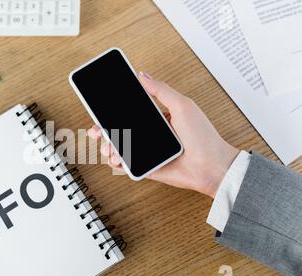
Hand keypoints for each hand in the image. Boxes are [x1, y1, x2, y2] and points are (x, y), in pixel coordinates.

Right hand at [88, 72, 239, 197]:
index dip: (113, 111)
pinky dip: (117, 162)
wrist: (211, 166)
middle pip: (121, 130)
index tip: (100, 109)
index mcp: (157, 118)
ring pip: (120, 147)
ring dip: (109, 146)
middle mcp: (150, 134)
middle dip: (104, 130)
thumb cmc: (203, 137)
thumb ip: (161, 90)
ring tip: (108, 147)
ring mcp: (147, 151)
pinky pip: (127, 164)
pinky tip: (116, 158)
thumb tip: (143, 75)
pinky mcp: (147, 167)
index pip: (130, 112)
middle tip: (97, 131)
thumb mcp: (183, 106)